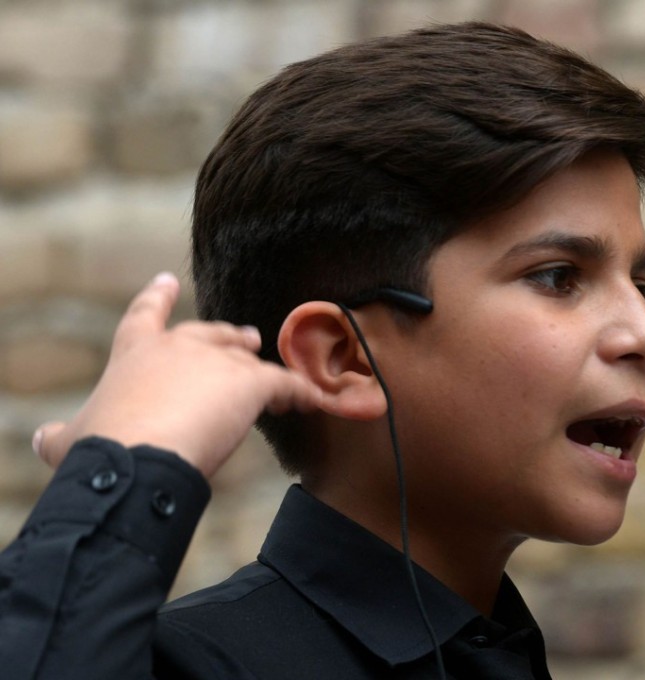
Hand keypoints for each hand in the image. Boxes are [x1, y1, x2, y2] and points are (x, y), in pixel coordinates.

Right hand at [32, 273, 321, 477]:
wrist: (136, 458)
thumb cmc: (100, 448)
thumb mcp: (69, 440)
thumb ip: (61, 435)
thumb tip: (44, 438)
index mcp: (136, 353)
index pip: (146, 316)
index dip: (158, 298)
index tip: (167, 281)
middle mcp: (179, 348)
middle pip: (209, 334)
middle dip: (227, 337)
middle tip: (245, 339)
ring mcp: (218, 363)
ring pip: (248, 360)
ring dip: (263, 367)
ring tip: (277, 376)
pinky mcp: (251, 385)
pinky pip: (286, 385)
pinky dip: (303, 393)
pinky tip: (316, 402)